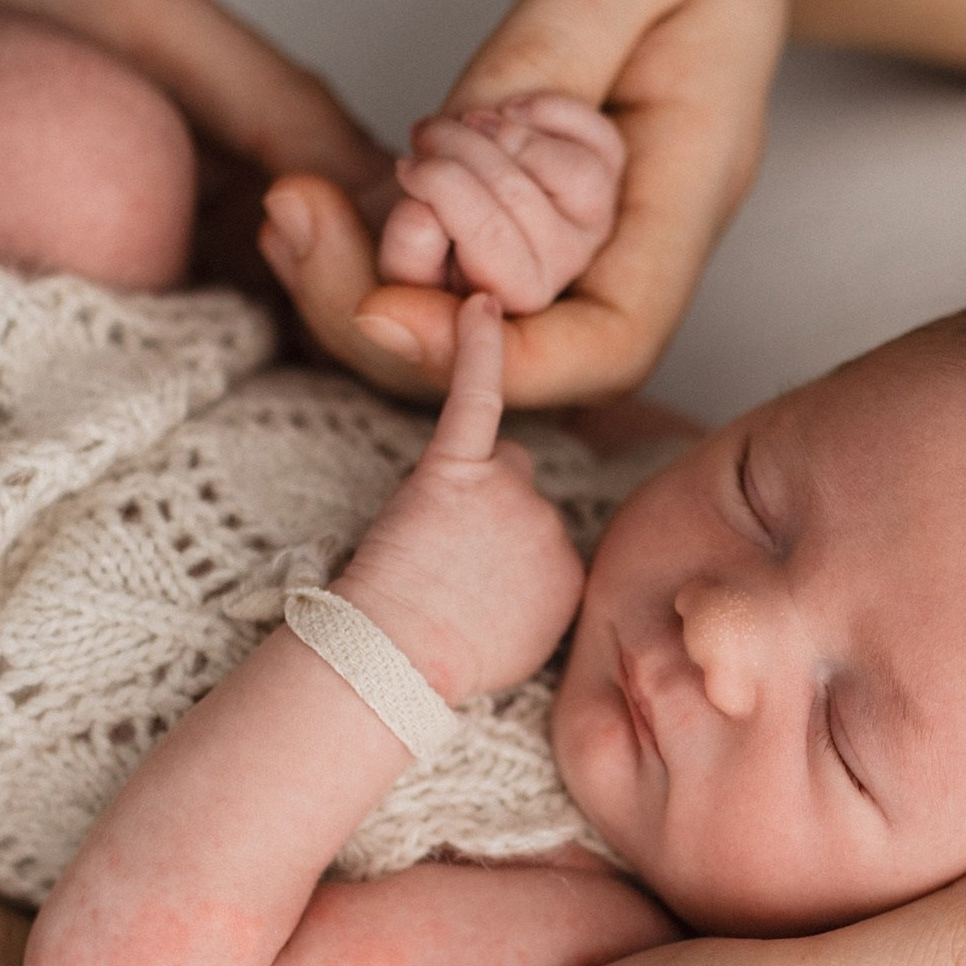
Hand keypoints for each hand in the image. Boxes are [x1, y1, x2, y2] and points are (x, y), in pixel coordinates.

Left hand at [261, 0, 789, 403]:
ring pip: (466, 310)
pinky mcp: (512, 190)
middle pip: (521, 338)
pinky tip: (307, 194)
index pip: (614, 337)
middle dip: (409, 301)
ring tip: (294, 207)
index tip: (390, 308)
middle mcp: (629, 223)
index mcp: (689, 179)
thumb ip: (554, 42)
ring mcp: (571, 215)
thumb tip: (464, 136)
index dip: (507, 358)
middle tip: (312, 210)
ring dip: (371, 276)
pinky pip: (438, 252)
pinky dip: (369, 236)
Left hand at [332, 296, 584, 700]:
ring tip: (424, 540)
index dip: (496, 561)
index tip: (466, 597)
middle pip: (523, 493)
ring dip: (466, 488)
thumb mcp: (518, 649)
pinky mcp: (457, 469)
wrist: (394, 659)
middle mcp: (552, 526)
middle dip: (481, 522)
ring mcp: (509, 495)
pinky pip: (478, 396)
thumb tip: (529, 574)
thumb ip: (539, 601)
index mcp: (572, 578)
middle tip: (436, 569)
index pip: (544, 538)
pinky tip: (480, 303)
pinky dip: (478, 347)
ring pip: (501, 461)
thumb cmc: (440, 662)